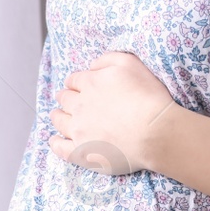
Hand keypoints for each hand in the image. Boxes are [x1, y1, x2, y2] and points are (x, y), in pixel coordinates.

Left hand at [49, 51, 179, 174]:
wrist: (155, 132)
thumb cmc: (148, 97)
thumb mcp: (130, 63)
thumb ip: (107, 59)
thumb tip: (91, 66)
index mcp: (90, 83)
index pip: (74, 80)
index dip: (76, 82)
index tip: (77, 85)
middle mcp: (80, 106)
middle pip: (65, 99)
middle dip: (65, 97)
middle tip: (67, 100)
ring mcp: (79, 130)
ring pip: (60, 121)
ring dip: (57, 116)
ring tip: (57, 116)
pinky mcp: (83, 152)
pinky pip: (61, 149)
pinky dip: (55, 143)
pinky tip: (54, 140)